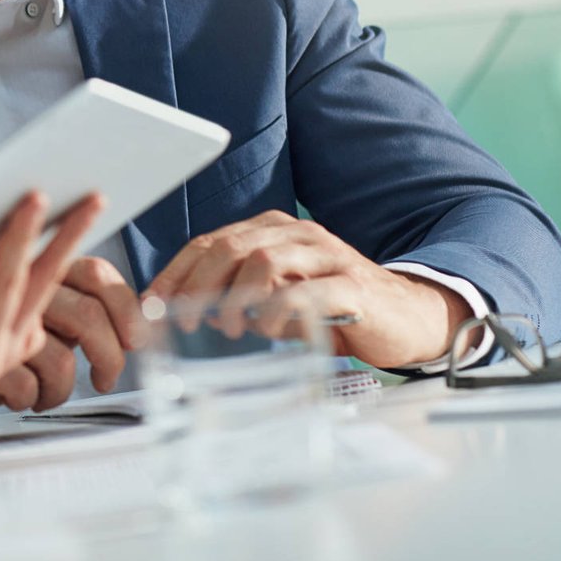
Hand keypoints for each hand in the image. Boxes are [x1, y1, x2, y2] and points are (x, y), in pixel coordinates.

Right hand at [0, 255, 145, 410]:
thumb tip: (120, 329)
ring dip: (62, 390)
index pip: (95, 274)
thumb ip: (53, 307)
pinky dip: (31, 399)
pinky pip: (30, 388)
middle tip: (105, 377)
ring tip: (47, 395)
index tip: (135, 337)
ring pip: (62, 361)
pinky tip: (18, 398)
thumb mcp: (12, 310)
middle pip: (87, 317)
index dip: (125, 305)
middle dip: (108, 354)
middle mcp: (16, 291)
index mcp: (31, 270)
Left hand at [146, 209, 470, 367]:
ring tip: (226, 326)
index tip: (152, 304)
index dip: (176, 272)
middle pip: (231, 246)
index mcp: (272, 231)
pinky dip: (278, 309)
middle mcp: (298, 235)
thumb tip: (182, 312)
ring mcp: (327, 256)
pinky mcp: (353, 285)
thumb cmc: (334, 307)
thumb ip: (239, 294)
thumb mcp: (278, 296)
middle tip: (182, 318)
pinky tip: (265, 328)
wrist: (408, 316)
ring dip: (235, 294)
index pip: (210, 242)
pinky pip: (308, 290)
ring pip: (265, 259)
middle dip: (197, 282)